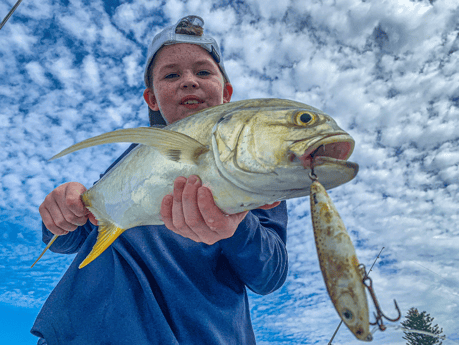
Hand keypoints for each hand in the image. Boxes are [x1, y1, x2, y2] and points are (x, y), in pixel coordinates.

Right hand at [39, 182, 96, 235]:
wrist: (70, 196)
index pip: (72, 203)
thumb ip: (93, 211)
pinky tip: (66, 229)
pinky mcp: (42, 207)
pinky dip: (59, 231)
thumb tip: (96, 222)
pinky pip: (49, 225)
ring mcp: (48, 199)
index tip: (85, 213)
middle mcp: (57, 191)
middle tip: (82, 219)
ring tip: (75, 223)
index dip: (80, 212)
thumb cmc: (82, 200)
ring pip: (60, 222)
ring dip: (70, 227)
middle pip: (68, 216)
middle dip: (78, 221)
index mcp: (72, 186)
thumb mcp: (90, 203)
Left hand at [160, 175, 280, 244]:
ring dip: (177, 199)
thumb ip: (261, 201)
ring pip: (180, 222)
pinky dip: (166, 210)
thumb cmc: (234, 205)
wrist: (222, 216)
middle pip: (193, 220)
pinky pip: (169, 225)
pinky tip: (168, 195)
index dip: (205, 205)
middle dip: (189, 198)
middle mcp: (209, 236)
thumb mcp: (247, 202)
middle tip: (191, 178)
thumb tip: (277, 200)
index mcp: (226, 229)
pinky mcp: (181, 231)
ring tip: (181, 180)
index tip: (203, 186)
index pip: (213, 221)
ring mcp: (193, 235)